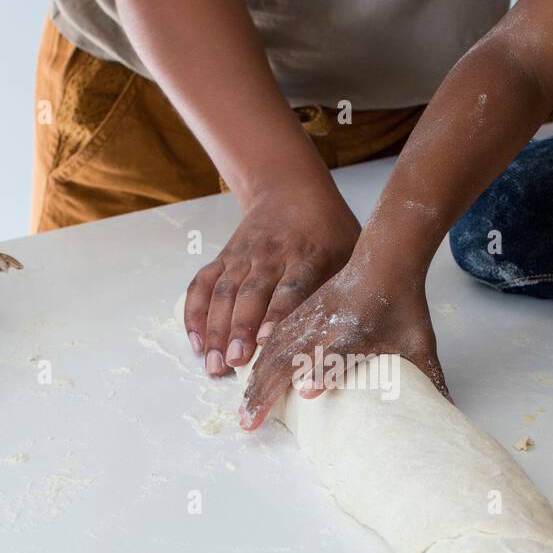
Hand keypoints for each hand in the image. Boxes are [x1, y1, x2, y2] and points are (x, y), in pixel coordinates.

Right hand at [183, 188, 359, 375]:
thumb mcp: (349, 250)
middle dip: (240, 329)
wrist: (290, 188)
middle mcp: (271, 254)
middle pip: (252, 294)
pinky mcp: (224, 257)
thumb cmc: (328, 229)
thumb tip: (357, 333)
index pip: (292, 288)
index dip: (277, 314)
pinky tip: (195, 341)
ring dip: (215, 329)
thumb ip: (347, 287)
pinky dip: (195, 312)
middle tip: (235, 362)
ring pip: (224, 292)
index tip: (266, 341)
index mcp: (308, 254)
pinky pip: (203, 284)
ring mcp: (243, 255)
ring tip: (213, 364)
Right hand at [238, 263, 445, 430]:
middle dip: (267, 390)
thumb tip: (449, 412)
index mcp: (357, 330)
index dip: (324, 370)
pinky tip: (248, 380)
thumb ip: (430, 379)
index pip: (338, 352)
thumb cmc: (403, 306)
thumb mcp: (419, 344)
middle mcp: (327, 323)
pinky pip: (272, 340)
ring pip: (273, 351)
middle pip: (290, 356)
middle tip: (249, 422)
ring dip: (255, 382)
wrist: (385, 261)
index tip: (309, 391)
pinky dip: (257, 362)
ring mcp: (308, 318)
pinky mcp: (300, 314)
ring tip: (244, 410)